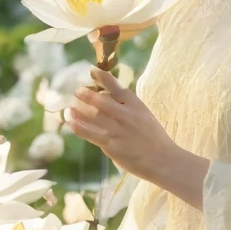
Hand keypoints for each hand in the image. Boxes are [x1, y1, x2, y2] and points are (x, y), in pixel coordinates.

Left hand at [65, 66, 176, 183]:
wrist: (162, 159)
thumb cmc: (154, 139)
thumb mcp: (145, 116)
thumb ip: (129, 109)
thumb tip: (108, 102)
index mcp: (136, 105)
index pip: (118, 88)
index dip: (104, 78)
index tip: (92, 70)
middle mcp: (126, 114)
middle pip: (102, 100)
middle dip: (88, 95)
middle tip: (77, 91)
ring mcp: (118, 129)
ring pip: (94, 116)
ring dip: (78, 111)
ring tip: (68, 108)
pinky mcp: (111, 144)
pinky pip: (90, 133)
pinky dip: (78, 126)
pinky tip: (70, 122)